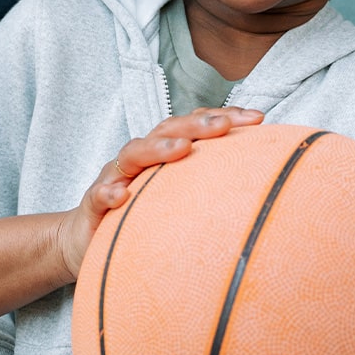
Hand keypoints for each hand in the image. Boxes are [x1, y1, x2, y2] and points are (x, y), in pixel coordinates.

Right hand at [56, 107, 263, 278]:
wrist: (87, 238)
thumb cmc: (142, 214)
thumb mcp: (180, 199)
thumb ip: (211, 186)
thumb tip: (266, 183)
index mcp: (165, 152)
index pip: (196, 125)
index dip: (226, 116)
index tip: (260, 118)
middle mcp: (142, 157)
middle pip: (167, 130)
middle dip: (197, 125)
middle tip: (224, 126)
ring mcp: (116, 176)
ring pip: (133, 153)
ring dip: (157, 149)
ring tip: (181, 151)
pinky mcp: (94, 204)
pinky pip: (99, 194)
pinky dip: (109, 192)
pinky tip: (121, 196)